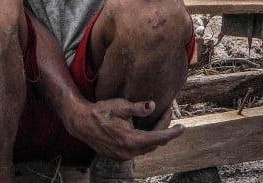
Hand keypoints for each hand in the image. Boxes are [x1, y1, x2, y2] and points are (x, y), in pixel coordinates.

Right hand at [64, 98, 183, 160]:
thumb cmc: (99, 112)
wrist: (80, 122)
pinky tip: (143, 132)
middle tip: (167, 116)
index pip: (160, 138)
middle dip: (163, 131)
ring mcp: (123, 156)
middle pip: (154, 143)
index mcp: (132, 140)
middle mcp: (129, 152)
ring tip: (157, 124)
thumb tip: (153, 106)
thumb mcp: (119, 106)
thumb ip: (138, 108)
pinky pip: (136, 150)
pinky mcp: (117, 156)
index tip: (182, 128)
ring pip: (146, 148)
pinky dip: (143, 142)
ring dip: (153, 137)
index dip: (173, 132)